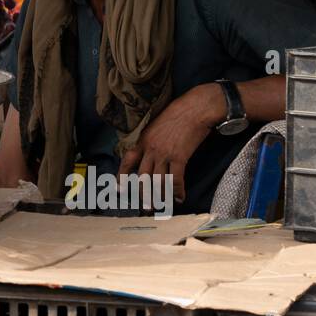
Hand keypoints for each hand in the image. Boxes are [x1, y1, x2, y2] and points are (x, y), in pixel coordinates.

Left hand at [118, 84, 223, 201]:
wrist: (195, 108)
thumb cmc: (178, 114)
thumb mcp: (157, 125)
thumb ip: (151, 141)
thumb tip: (150, 155)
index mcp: (143, 140)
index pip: (127, 161)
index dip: (122, 177)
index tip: (119, 190)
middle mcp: (150, 149)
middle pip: (142, 177)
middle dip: (143, 195)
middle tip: (146, 208)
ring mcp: (164, 153)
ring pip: (158, 182)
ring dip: (160, 197)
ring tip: (162, 207)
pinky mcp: (180, 157)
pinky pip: (175, 179)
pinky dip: (177, 191)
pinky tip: (179, 197)